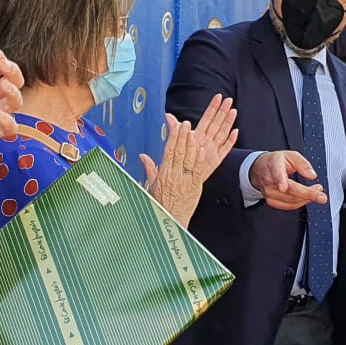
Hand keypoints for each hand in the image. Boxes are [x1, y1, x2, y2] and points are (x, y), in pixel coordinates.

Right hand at [141, 96, 237, 225]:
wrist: (170, 220)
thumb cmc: (161, 204)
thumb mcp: (152, 185)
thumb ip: (150, 169)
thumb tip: (143, 156)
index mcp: (163, 173)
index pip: (168, 151)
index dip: (173, 138)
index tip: (176, 126)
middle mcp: (174, 175)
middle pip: (179, 153)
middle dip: (183, 137)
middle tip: (186, 124)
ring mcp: (185, 181)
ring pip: (189, 160)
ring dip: (192, 145)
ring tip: (194, 132)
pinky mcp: (195, 187)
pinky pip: (198, 172)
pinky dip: (199, 160)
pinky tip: (202, 150)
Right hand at [249, 150, 326, 209]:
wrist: (258, 169)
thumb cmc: (275, 162)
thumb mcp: (290, 155)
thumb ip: (303, 164)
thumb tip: (312, 175)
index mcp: (274, 166)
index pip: (276, 174)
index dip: (280, 181)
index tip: (283, 187)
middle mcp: (269, 181)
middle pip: (289, 191)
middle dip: (307, 194)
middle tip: (321, 194)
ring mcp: (269, 193)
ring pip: (291, 201)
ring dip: (306, 198)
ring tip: (316, 192)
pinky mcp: (271, 201)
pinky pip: (289, 206)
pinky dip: (300, 203)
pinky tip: (307, 198)